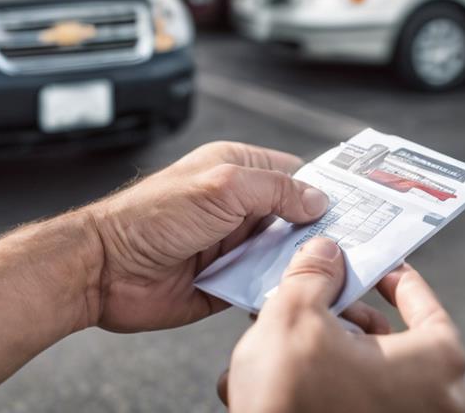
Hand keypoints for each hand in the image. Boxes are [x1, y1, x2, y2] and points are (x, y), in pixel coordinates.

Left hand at [88, 141, 329, 331]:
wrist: (105, 269)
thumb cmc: (149, 217)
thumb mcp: (221, 187)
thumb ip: (274, 189)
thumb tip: (318, 198)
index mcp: (235, 171)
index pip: (293, 175)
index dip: (323, 190)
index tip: (359, 207)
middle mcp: (235, 208)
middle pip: (294, 220)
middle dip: (318, 233)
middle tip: (352, 246)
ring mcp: (231, 246)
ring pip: (282, 256)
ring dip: (297, 265)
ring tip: (326, 273)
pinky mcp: (224, 282)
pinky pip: (262, 287)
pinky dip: (275, 291)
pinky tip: (292, 293)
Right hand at [222, 239, 464, 412]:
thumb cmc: (291, 402)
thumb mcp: (294, 315)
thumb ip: (315, 273)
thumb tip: (326, 252)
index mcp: (436, 364)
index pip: (425, 304)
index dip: (396, 279)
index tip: (378, 267)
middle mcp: (437, 405)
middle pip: (396, 341)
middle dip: (351, 318)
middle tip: (321, 300)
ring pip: (374, 375)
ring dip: (333, 352)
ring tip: (289, 339)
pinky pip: (362, 405)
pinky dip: (331, 387)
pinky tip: (288, 375)